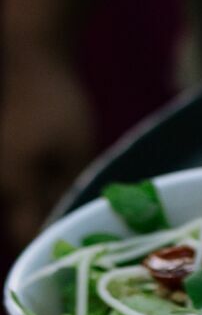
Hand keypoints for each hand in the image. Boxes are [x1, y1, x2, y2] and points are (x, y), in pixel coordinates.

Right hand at [0, 44, 95, 251]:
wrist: (33, 64)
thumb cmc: (55, 105)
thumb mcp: (76, 149)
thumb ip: (71, 188)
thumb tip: (71, 220)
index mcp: (14, 187)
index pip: (27, 235)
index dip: (50, 247)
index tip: (77, 250)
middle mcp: (0, 185)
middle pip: (21, 222)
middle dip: (48, 227)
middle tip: (80, 228)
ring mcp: (0, 172)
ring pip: (21, 205)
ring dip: (44, 207)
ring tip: (72, 201)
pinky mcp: (5, 162)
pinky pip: (19, 188)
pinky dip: (38, 191)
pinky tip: (60, 183)